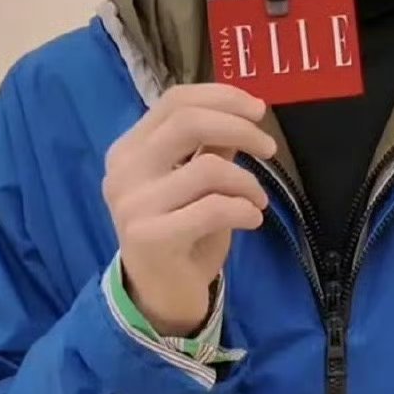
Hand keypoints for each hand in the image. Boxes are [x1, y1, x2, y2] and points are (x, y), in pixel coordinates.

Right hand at [102, 83, 276, 333]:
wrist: (159, 296)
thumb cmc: (181, 234)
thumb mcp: (196, 184)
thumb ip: (210, 147)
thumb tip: (243, 112)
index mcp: (129, 149)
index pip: (174, 101)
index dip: (222, 97)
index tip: (259, 110)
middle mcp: (123, 171)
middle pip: (188, 122)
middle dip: (241, 129)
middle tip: (270, 149)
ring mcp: (132, 204)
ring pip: (208, 168)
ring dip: (248, 183)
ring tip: (258, 201)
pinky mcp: (150, 237)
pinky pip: (213, 209)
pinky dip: (244, 210)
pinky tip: (252, 220)